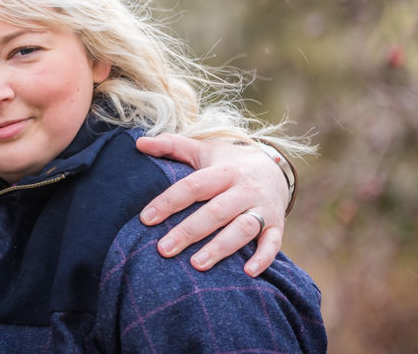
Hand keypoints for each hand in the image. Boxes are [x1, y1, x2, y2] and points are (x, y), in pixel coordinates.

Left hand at [135, 134, 287, 276]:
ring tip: (196, 265)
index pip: (193, 186)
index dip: (169, 201)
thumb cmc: (229, 162)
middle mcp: (244, 189)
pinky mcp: (278, 225)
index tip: (145, 218)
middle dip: (189, 231)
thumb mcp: (203, 150)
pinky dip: (263, 258)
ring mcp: (263, 208)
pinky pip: (274, 243)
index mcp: (224, 171)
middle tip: (163, 249)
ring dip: (221, 247)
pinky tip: (248, 273)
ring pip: (243, 228)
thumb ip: (171, 145)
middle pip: (216, 211)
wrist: (275, 167)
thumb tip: (139, 143)